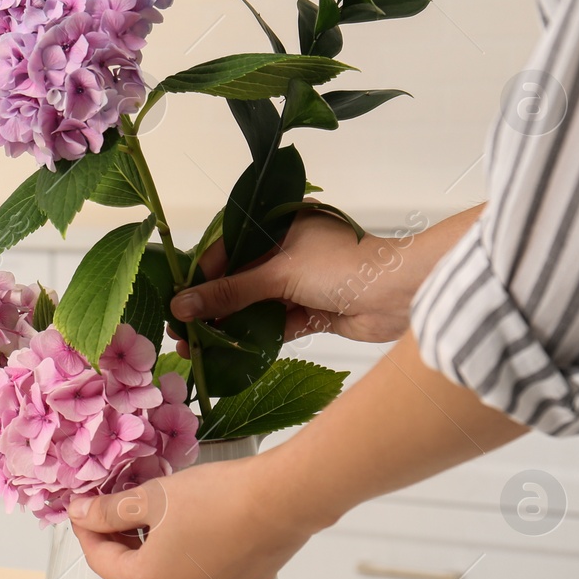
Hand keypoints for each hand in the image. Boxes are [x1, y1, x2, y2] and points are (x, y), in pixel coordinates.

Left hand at [67, 450, 316, 578]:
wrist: (281, 501)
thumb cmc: (218, 499)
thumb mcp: (151, 498)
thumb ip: (110, 511)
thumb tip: (82, 514)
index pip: (100, 561)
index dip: (86, 531)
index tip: (83, 510)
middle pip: (133, 570)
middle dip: (119, 538)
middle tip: (114, 506)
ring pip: (168, 571)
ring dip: (153, 545)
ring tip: (154, 510)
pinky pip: (200, 569)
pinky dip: (186, 549)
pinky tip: (192, 520)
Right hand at [171, 213, 421, 343]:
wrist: (401, 294)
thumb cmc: (344, 266)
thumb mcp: (279, 274)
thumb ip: (229, 292)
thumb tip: (182, 306)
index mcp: (280, 224)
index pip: (229, 248)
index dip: (202, 276)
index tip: (177, 301)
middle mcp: (288, 251)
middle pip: (238, 280)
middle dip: (210, 307)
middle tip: (181, 331)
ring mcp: (300, 282)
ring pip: (253, 305)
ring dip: (227, 326)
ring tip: (196, 347)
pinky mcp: (311, 311)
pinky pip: (273, 324)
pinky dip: (252, 338)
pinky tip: (226, 354)